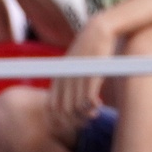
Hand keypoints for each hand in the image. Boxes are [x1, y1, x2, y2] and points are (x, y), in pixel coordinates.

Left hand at [47, 11, 117, 133]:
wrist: (99, 30)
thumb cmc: (89, 48)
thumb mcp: (73, 64)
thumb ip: (68, 79)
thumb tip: (69, 100)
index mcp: (58, 77)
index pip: (52, 107)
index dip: (60, 120)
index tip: (73, 122)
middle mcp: (65, 78)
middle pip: (64, 111)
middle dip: (74, 121)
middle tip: (85, 121)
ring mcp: (77, 77)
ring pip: (76, 108)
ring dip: (85, 116)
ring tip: (93, 114)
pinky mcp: (91, 75)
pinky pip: (88, 101)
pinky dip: (93, 107)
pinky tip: (99, 105)